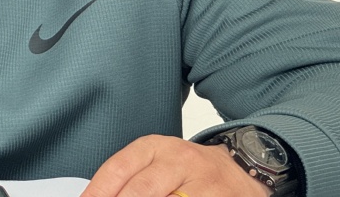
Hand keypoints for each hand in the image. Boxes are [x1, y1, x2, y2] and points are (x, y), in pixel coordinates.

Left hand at [81, 135, 270, 196]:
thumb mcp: (156, 164)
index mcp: (154, 147)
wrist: (241, 171)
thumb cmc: (190, 171)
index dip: (98, 191)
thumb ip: (128, 181)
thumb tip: (98, 195)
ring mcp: (202, 182)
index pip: (118, 169)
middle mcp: (178, 159)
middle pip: (140, 189)